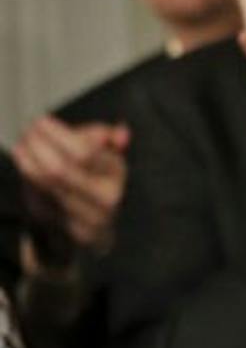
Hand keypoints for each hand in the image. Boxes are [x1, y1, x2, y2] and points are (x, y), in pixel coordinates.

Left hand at [12, 116, 128, 264]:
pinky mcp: (53, 220)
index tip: (41, 121)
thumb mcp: (108, 156)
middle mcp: (99, 200)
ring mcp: (74, 213)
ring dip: (27, 157)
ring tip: (23, 142)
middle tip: (29, 130)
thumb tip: (121, 132)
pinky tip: (22, 156)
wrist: (91, 227)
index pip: (85, 154)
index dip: (58, 135)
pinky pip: (33, 192)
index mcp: (114, 179)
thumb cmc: (95, 180)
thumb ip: (108, 138)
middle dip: (39, 145)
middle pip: (61, 170)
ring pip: (44, 182)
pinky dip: (25, 170)